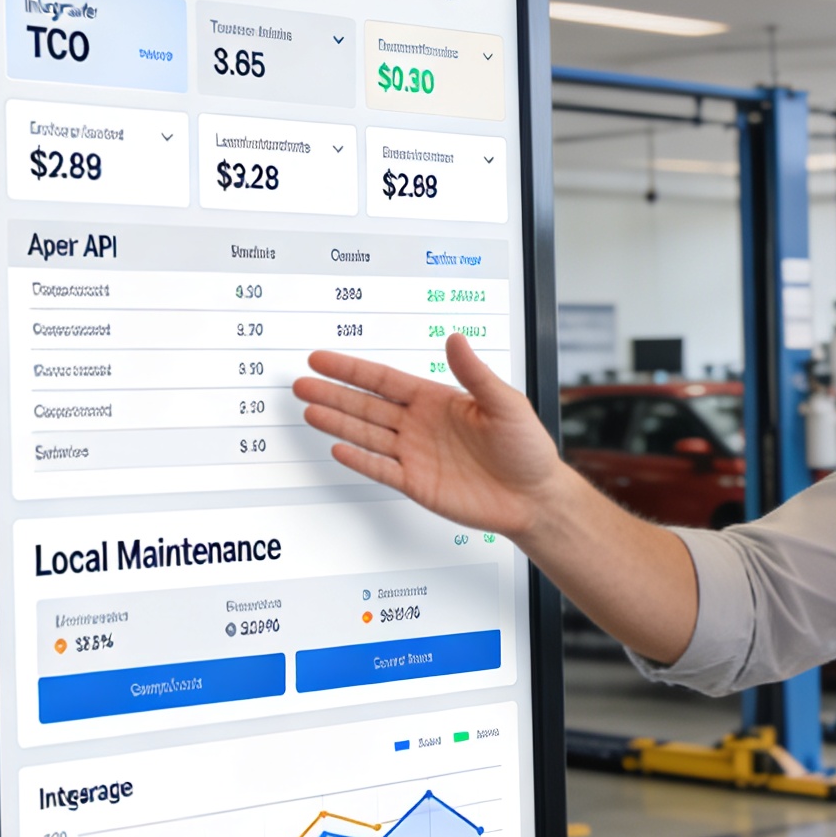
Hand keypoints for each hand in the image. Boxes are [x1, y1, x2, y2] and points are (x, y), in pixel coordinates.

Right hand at [295, 333, 572, 539]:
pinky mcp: (417, 483)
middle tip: (301, 383)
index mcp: (437, 400)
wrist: (534, 497)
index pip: (384, 380)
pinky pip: (381, 469)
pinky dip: (360, 460)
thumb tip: (455, 339)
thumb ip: (475, 374)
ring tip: (309, 410)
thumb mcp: (506, 404)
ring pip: (367, 434)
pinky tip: (338, 448)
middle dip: (333, 393)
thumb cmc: (527, 449)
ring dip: (338, 423)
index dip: (352, 369)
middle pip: (366, 405)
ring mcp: (416, 454)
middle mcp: (420, 425)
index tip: (322, 358)